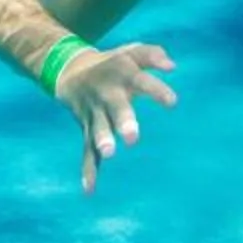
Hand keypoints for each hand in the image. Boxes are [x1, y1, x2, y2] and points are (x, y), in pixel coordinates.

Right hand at [54, 41, 178, 195]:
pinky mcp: (86, 127)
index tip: (172, 102)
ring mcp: (95, 112)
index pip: (141, 81)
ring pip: (98, 128)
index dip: (156, 91)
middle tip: (133, 137)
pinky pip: (86, 150)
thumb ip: (152, 55)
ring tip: (110, 153)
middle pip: (116, 107)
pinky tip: (89, 189)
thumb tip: (172, 66)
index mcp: (122, 74)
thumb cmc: (113, 64)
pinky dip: (88, 169)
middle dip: (123, 120)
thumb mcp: (131, 52)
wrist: (70, 70)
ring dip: (103, 140)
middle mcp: (107, 94)